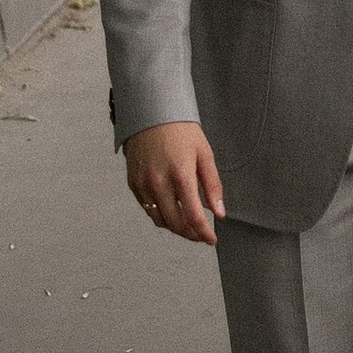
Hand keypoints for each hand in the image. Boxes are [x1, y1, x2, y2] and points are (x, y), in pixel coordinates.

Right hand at [124, 119, 225, 243]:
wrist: (151, 112)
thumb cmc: (181, 131)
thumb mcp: (204, 154)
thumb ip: (213, 185)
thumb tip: (219, 213)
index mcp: (181, 175)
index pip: (194, 216)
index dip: (204, 233)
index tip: (211, 240)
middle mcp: (159, 182)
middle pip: (175, 223)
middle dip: (190, 234)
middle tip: (201, 234)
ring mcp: (143, 184)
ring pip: (159, 220)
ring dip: (175, 227)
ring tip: (188, 223)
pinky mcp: (133, 183)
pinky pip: (147, 208)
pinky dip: (160, 214)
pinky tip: (172, 209)